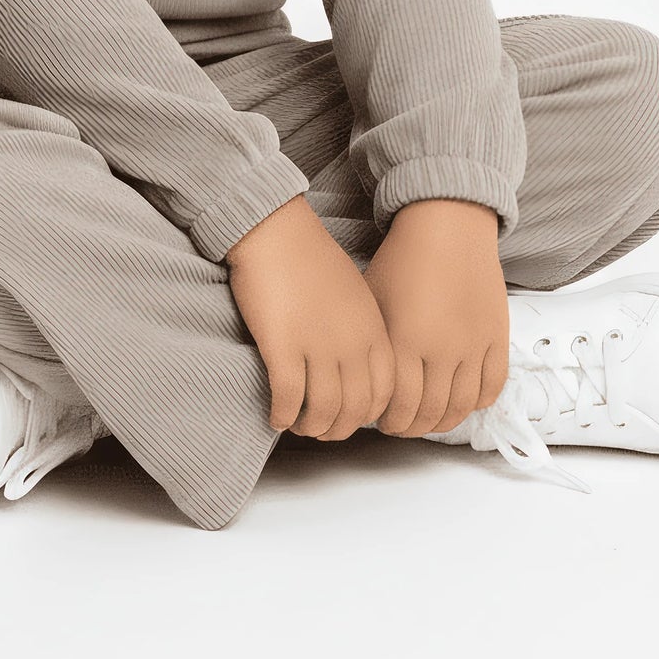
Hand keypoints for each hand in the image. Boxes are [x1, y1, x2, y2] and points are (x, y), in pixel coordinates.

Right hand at [225, 195, 396, 439]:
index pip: (384, 393)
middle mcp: (351, 342)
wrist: (275, 228)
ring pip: (322, 411)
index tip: (349, 416)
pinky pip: (288, 400)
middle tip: (320, 429)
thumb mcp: (354, 292)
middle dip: (338, 429)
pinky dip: (283, 416)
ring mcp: (317, 346)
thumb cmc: (309, 257)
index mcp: (372, 329)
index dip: (367, 414)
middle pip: (356, 410)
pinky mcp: (282, 347)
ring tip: (297, 425)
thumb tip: (353, 369)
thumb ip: (362, 330)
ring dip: (310, 427)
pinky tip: (276, 417)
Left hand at [363, 200, 510, 436]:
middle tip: (402, 424)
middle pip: (429, 414)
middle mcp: (441, 349)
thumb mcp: (372, 299)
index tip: (382, 420)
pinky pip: (492, 387)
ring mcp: (473, 345)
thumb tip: (363, 381)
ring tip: (429, 417)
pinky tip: (460, 399)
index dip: (389, 421)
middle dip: (411, 426)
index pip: (398, 406)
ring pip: (461, 408)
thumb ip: (370, 344)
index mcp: (404, 340)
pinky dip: (476, 402)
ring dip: (442, 421)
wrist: (447, 223)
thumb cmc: (403, 256)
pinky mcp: (497, 337)